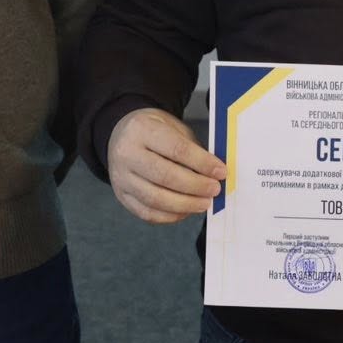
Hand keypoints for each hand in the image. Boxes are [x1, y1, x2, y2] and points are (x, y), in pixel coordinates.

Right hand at [108, 108, 226, 223]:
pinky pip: (147, 213)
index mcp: (142, 129)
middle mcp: (127, 153)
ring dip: (185, 204)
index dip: (202, 163)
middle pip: (165, 176)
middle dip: (195, 186)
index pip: (177, 149)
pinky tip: (186, 210)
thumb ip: (192, 149)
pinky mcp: (121, 196)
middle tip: (214, 189)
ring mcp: (121, 177)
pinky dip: (170, 216)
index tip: (221, 172)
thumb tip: (214, 173)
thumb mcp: (173, 127)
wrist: (123, 134)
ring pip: (155, 199)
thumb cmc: (154, 130)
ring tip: (204, 203)